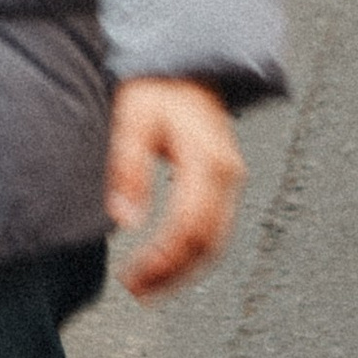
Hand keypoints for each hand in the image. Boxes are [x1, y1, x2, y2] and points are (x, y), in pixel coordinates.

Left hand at [106, 75, 244, 301]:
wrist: (185, 64)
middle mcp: (228, 175)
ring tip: (149, 290)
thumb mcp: (133, 119)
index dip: (162, 259)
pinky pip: (215, 229)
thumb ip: (128, 167)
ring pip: (216, 242)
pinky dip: (193, 254)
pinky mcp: (225, 183)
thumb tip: (126, 220)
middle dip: (173, 275)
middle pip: (207, 243)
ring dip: (184, 271)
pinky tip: (169, 265)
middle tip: (139, 293)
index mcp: (208, 162)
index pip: (188, 227)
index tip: (134, 277)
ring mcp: (231, 181)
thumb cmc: (157, 89)